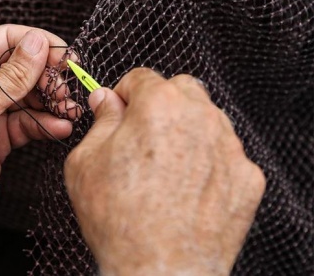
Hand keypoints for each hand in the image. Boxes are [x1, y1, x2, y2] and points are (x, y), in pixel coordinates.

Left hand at [0, 25, 73, 239]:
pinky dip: (46, 124)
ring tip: (69, 110)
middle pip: (22, 68)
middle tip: (66, 90)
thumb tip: (37, 43)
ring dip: (52, 102)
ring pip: (29, 97)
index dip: (38, 44)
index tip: (64, 57)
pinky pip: (28, 123)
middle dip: (48, 77)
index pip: (7, 39)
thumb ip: (13, 75)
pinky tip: (60, 127)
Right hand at [64, 68, 265, 274]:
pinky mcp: (247, 177)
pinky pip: (225, 154)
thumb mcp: (85, 162)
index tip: (118, 109)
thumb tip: (105, 100)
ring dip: (185, 130)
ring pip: (206, 119)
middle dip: (159, 104)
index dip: (124, 93)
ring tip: (164, 167)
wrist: (158, 270)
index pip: (142, 76)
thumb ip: (100, 121)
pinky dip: (207, 162)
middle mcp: (200, 118)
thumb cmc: (119, 220)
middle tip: (141, 136)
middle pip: (181, 89)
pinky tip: (187, 187)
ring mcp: (230, 147)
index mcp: (159, 105)